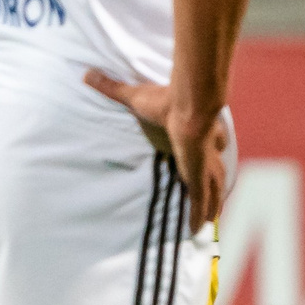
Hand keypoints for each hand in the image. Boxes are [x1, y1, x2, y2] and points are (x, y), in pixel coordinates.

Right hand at [82, 70, 229, 232]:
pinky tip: (195, 230)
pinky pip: (201, 203)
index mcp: (197, 135)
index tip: (205, 159)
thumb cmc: (166, 101)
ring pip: (213, 192)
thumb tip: (87, 74)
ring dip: (210, 206)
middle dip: (214, 187)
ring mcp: (206, 168)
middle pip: (217, 174)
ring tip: (206, 221)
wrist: (188, 107)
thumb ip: (112, 87)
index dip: (208, 154)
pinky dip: (197, 216)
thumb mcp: (135, 96)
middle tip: (210, 200)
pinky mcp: (200, 179)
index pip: (208, 147)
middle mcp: (206, 153)